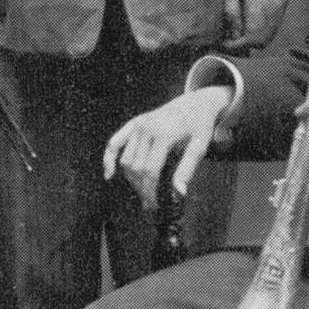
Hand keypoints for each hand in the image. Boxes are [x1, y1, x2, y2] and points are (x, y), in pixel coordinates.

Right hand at [103, 85, 230, 206]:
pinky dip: (108, 159)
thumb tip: (179, 194)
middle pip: (136, 168)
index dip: (151, 191)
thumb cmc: (200, 127)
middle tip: (151, 204)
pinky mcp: (132, 124)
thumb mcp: (199, 147)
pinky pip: (114, 143)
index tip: (156, 205)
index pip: (150, 170)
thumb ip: (187, 170)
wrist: (196, 103)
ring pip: (125, 160)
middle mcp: (146, 129)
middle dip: (142, 188)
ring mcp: (137, 125)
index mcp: (163, 134)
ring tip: (143, 191)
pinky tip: (109, 175)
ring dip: (131, 179)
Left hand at [222, 0, 288, 50]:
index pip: (252, 36)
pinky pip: (275, 23)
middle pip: (263, 39)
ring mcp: (282, 4)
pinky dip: (263, 29)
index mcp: (260, 2)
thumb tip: (232, 32)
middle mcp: (275, 7)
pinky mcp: (285, 0)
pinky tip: (250, 22)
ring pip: (271, 33)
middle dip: (246, 44)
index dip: (238, 45)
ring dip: (255, 38)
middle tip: (230, 39)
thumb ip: (231, 7)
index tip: (225, 43)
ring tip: (238, 32)